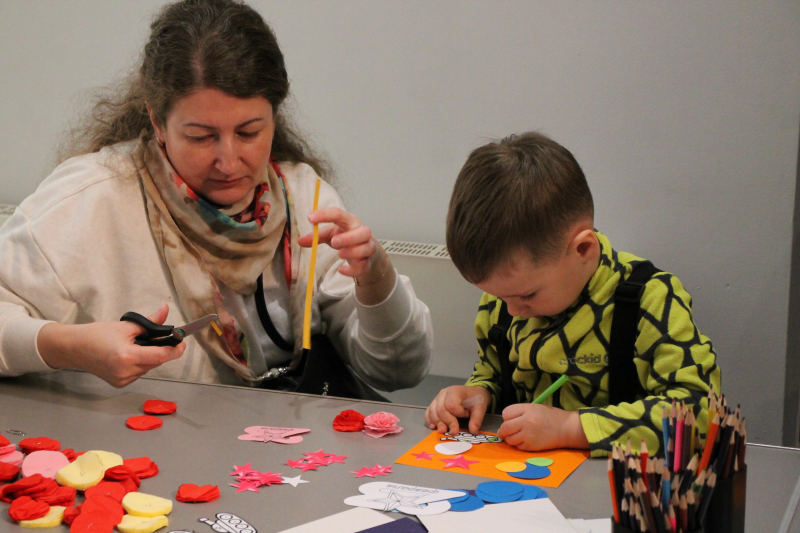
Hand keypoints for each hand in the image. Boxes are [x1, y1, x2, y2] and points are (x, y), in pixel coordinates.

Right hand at [38, 304, 185, 388]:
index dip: (175, 350)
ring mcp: (123, 380)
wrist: (74, 348)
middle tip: (158, 338)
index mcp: (127, 356)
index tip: (182, 342)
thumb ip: (150, 321)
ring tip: (137, 345)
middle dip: (160, 350)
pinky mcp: (120, 384)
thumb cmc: (97, 334)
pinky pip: (139, 372)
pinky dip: (140, 363)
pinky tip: (129, 356)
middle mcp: (126, 372)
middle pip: (156, 362)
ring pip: (148, 367)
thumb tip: (165, 310)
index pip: (161, 356)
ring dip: (150, 357)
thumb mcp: (126, 325)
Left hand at [299, 207, 377, 278]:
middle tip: (333, 242)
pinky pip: (364, 266)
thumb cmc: (347, 238)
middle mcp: (362, 233)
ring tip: (339, 254)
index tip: (310, 218)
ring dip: (352, 252)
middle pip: (364, 232)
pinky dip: (353, 270)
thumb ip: (317, 237)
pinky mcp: (368, 263)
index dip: (325, 215)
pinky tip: (341, 270)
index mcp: (350, 221)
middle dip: (349, 237)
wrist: (366, 252)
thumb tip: (299, 241)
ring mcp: (367, 248)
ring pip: (366, 249)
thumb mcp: (331, 234)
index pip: (339, 214)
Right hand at [425, 385, 490, 434]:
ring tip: (444, 430)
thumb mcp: (480, 407)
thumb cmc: (476, 399)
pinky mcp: (435, 404)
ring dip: (438, 423)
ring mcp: (437, 398)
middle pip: (440, 409)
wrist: (473, 394)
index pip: (451, 404)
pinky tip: (433, 427)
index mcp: (455, 391)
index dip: (458, 413)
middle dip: (447, 422)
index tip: (466, 415)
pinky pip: (428, 412)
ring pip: (432, 411)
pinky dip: (429, 420)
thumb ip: (477, 419)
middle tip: (454, 432)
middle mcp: (444, 393)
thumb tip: (473, 431)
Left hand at [497, 403, 589, 450]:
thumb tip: (505, 422)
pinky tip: (526, 440)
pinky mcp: (531, 447)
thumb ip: (519, 412)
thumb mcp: (534, 408)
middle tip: (506, 431)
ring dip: (511, 438)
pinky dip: (519, 444)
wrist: (566, 429)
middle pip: (504, 428)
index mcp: (527, 410)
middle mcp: (526, 422)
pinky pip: (518, 447)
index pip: (506, 413)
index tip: (512, 418)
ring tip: (519, 435)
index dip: (507, 416)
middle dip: (503, 430)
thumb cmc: (550, 416)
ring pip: (509, 439)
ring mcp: (528, 436)